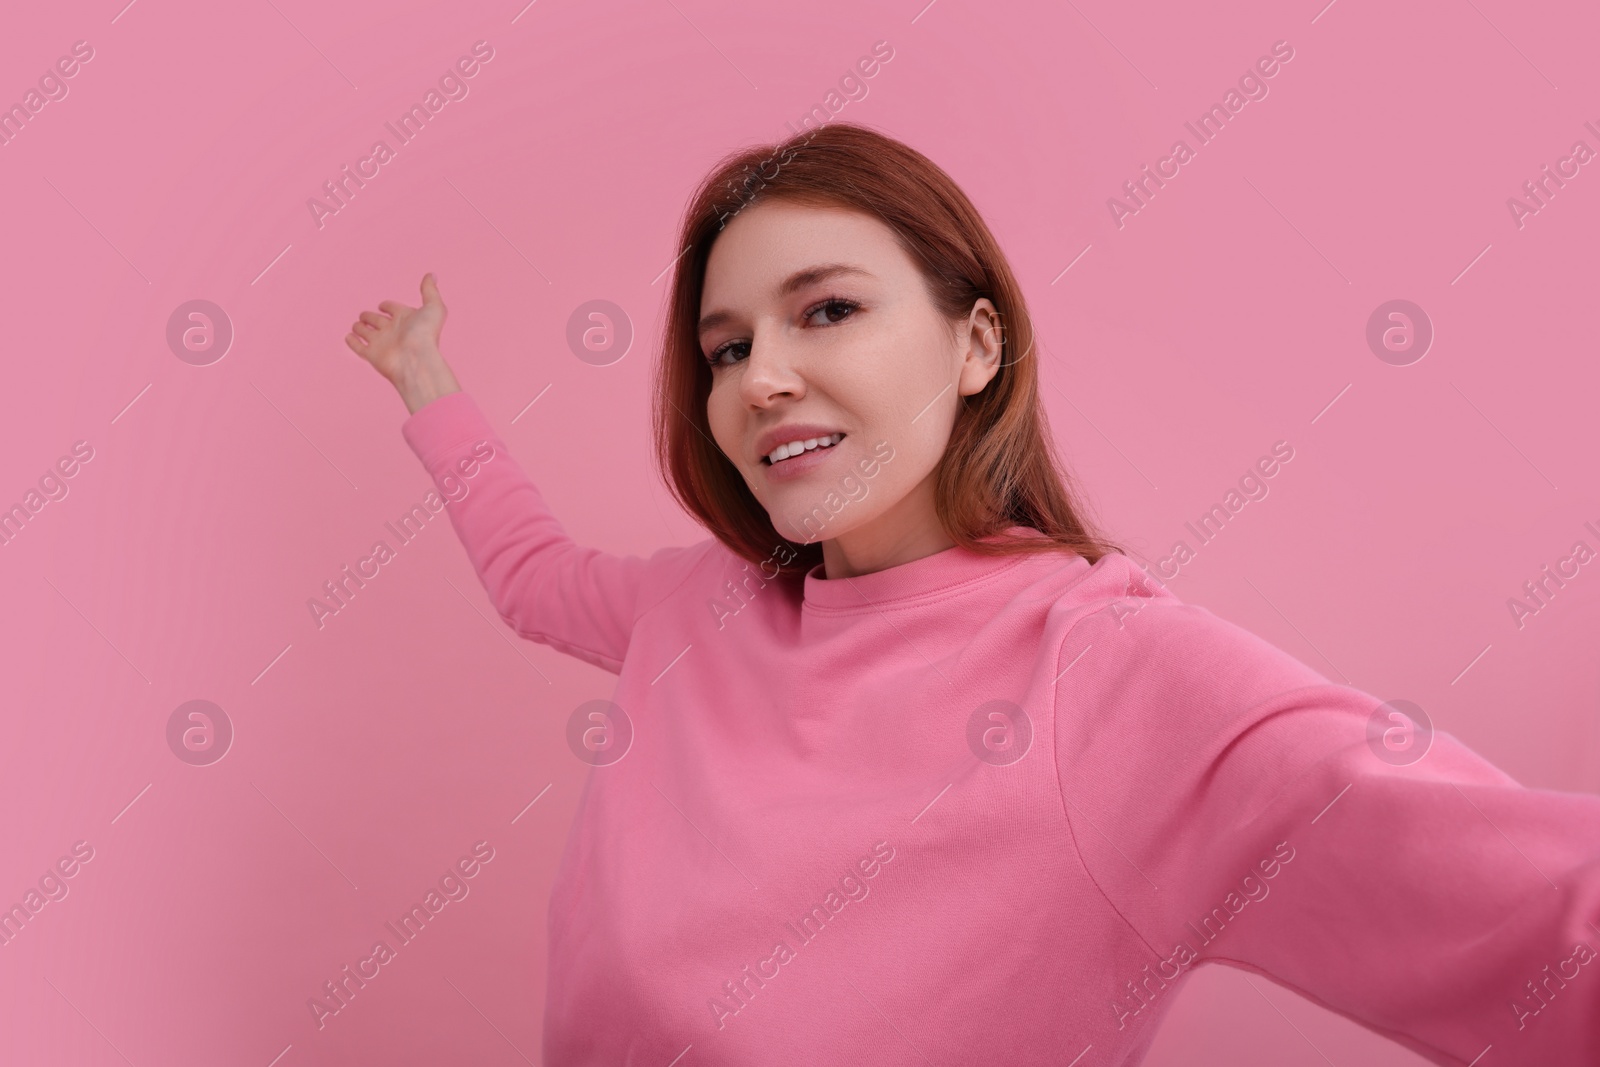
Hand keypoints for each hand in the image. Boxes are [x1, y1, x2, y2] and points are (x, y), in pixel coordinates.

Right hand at [345, 272, 461, 413]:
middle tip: (364, 315)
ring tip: (357, 325)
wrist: (415, 360)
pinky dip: (352, 342)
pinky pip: (359, 347)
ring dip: (360, 328)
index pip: (393, 309)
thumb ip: (430, 291)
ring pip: (366, 333)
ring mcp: (381, 343)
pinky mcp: (371, 355)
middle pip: (377, 321)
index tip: (383, 305)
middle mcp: (393, 331)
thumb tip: (431, 275)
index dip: (388, 306)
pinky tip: (348, 337)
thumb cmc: (426, 334)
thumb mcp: (433, 307)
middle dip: (370, 316)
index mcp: (406, 319)